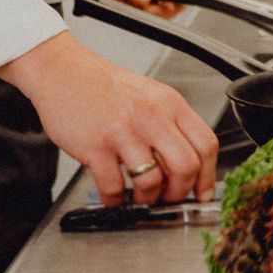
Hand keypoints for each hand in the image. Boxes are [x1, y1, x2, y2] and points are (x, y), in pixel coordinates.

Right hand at [0, 30, 218, 204]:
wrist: (63, 71)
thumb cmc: (106, 87)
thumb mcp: (150, 95)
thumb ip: (170, 125)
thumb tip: (187, 165)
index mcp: (170, 103)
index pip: (206, 144)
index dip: (208, 176)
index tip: (202, 193)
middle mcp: (151, 116)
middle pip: (186, 166)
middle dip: (180, 193)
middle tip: (169, 200)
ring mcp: (123, 131)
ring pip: (152, 181)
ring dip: (147, 200)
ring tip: (140, 199)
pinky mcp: (95, 146)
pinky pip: (113, 187)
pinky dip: (115, 200)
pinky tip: (114, 196)